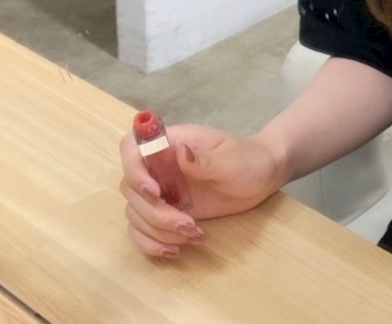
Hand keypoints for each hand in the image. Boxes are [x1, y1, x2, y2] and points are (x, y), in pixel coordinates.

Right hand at [119, 123, 283, 257]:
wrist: (260, 178)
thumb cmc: (247, 160)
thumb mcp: (231, 160)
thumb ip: (204, 159)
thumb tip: (179, 153)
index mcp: (172, 142)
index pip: (132, 147)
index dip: (133, 169)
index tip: (155, 192)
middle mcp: (159, 165)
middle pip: (130, 188)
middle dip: (155, 212)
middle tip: (188, 223)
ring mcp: (161, 189)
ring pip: (135, 212)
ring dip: (157, 230)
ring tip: (194, 235)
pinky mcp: (166, 211)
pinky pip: (142, 229)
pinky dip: (152, 242)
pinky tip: (175, 249)